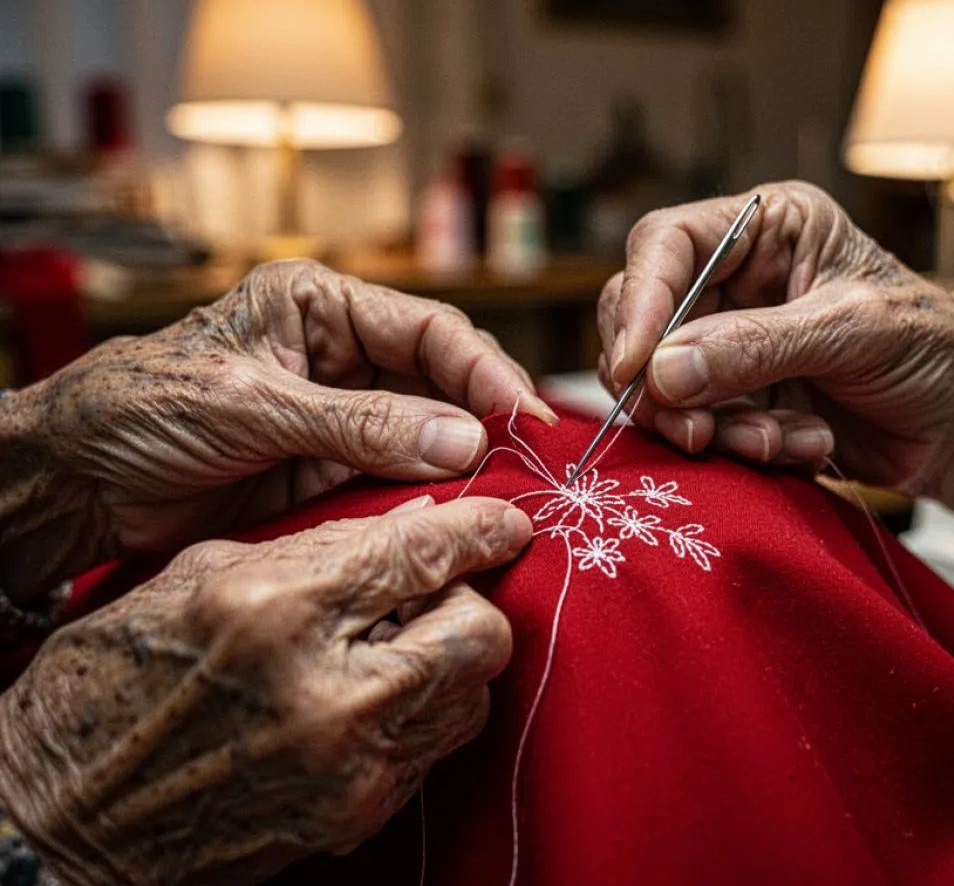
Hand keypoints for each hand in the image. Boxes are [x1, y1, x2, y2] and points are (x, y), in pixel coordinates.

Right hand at [0, 495, 530, 884]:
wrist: (62, 812)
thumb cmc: (114, 677)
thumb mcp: (204, 574)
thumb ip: (320, 547)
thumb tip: (415, 523)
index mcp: (278, 611)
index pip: (422, 554)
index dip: (480, 529)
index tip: (505, 521)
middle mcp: (327, 694)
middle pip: (479, 634)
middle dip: (474, 602)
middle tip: (441, 591)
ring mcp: (348, 767)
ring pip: (470, 698)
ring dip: (451, 662)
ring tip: (399, 647)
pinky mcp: (353, 817)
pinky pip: (430, 752)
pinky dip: (419, 715)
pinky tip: (370, 699)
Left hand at [3, 259, 552, 599]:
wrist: (76, 484)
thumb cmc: (139, 410)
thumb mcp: (252, 408)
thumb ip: (359, 425)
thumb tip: (463, 440)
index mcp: (318, 306)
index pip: (425, 328)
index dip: (482, 368)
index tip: (523, 414)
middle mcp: (338, 355)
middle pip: (440, 380)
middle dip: (485, 416)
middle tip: (532, 461)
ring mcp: (339, 415)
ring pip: (428, 434)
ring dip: (465, 462)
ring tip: (509, 492)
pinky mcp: (330, 469)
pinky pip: (397, 479)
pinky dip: (429, 497)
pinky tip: (459, 513)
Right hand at [598, 181, 953, 491]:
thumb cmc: (931, 351)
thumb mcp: (857, 331)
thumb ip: (759, 345)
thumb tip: (661, 370)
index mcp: (766, 230)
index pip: (666, 244)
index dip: (639, 300)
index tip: (635, 366)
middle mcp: (734, 283)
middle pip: (642, 321)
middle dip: (661, 383)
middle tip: (692, 428)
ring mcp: (727, 347)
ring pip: (662, 387)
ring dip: (712, 427)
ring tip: (780, 441)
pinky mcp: (733, 403)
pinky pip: (699, 429)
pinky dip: (741, 450)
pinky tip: (804, 447)